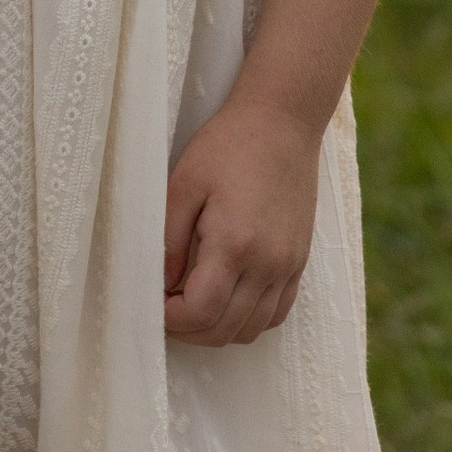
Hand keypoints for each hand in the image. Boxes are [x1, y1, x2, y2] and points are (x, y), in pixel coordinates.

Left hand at [162, 94, 321, 343]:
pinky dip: (248, 320)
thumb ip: (169, 241)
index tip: (152, 303)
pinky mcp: (299, 261)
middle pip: (224, 330)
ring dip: (217, 330)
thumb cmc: (228, 145)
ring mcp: (288, 266)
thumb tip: (162, 285)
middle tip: (165, 309)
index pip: (200, 312)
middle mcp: (267, 264)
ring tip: (192, 305)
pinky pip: (276, 314)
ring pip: (251, 330)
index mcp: (234, 244)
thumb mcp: (183, 184)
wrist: (283, 121)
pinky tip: (226, 299)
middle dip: (188, 330)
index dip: (169, 319)